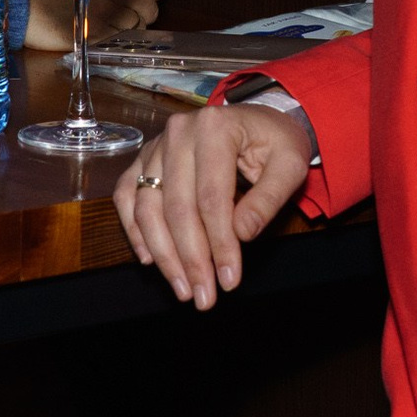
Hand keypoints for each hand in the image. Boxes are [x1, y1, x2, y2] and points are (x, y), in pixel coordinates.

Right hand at [25, 0, 172, 49]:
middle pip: (150, 10)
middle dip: (138, 15)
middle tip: (113, 14)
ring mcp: (106, 12)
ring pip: (136, 28)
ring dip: (125, 29)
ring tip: (102, 24)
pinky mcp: (94, 35)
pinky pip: (119, 42)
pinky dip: (113, 41)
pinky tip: (96, 34)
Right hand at [113, 100, 312, 308]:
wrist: (257, 120)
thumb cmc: (275, 143)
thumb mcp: (289, 165)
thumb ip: (269, 199)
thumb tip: (241, 234)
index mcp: (215, 128)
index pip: (212, 198)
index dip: (219, 243)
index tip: (229, 280)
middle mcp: (178, 132)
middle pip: (177, 207)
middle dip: (190, 258)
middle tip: (203, 296)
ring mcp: (156, 145)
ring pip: (148, 207)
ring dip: (162, 254)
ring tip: (182, 287)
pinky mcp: (143, 158)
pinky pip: (127, 196)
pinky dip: (134, 229)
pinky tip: (149, 259)